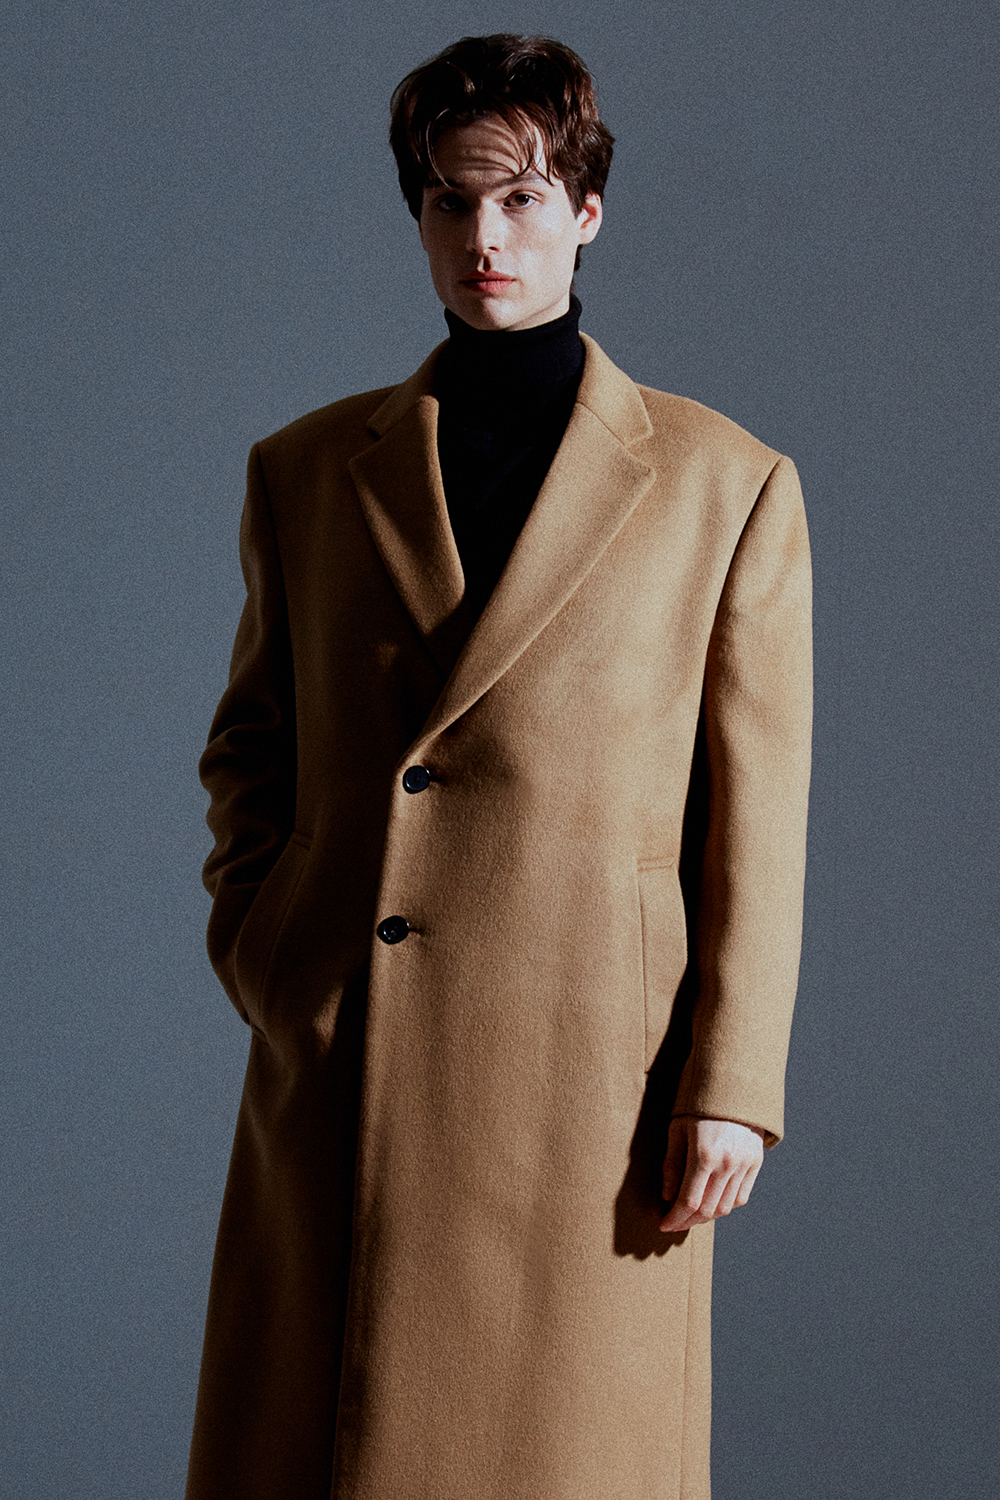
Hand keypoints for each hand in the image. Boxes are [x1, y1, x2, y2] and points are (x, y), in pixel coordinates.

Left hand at [659, 1115, 764, 1232]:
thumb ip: (672, 1164)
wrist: (733, 1085)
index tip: (664, 1224)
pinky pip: (741, 1197)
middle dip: (688, 1221)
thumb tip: (667, 1196)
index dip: (675, 1218)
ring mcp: (744, 1164)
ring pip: (726, 1207)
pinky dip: (726, 1206)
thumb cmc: (699, 1105)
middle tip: (675, 1222)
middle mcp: (727, 1163)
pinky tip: (712, 1202)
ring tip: (692, 1214)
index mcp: (704, 1154)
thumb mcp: (677, 1129)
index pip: (689, 1201)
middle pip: (707, 1209)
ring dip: (707, 1216)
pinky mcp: (755, 1162)